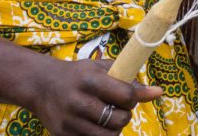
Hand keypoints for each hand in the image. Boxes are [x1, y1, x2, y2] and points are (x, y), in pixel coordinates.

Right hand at [28, 58, 161, 135]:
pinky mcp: (64, 135)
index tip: (133, 97)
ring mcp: (71, 120)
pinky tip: (95, 126)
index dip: (134, 98)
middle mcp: (79, 100)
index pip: (126, 95)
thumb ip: (125, 78)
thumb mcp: (96, 68)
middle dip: (124, 115)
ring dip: (114, 129)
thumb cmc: (76, 75)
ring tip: (108, 118)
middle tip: (117, 108)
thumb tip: (157, 92)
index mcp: (89, 79)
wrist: (40, 84)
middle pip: (120, 119)